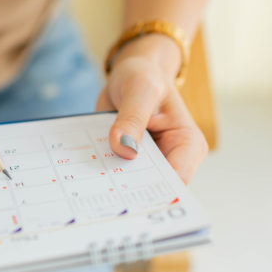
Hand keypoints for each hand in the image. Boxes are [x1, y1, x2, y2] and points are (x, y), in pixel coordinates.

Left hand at [96, 36, 207, 183]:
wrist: (131, 74)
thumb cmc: (145, 76)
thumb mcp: (140, 89)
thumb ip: (133, 118)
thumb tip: (124, 149)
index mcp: (188, 144)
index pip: (176, 179)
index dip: (154, 192)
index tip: (126, 197)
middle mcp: (173, 158)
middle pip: (153, 188)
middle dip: (130, 192)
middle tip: (100, 195)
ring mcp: (150, 162)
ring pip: (132, 186)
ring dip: (112, 184)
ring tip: (89, 187)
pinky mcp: (129, 161)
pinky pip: (116, 174)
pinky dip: (101, 173)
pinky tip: (83, 173)